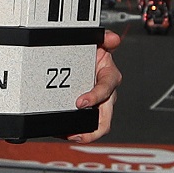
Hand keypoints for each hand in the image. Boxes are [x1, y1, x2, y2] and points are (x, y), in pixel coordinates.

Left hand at [68, 29, 120, 143]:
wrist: (87, 55)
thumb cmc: (94, 51)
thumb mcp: (99, 41)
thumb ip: (105, 38)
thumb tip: (112, 38)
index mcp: (110, 77)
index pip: (106, 89)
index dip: (95, 97)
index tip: (81, 102)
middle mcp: (105, 93)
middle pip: (105, 118)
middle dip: (92, 129)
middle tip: (77, 133)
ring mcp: (96, 103)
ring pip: (94, 125)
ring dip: (83, 133)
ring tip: (68, 135)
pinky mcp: (86, 109)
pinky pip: (83, 123)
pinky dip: (72, 128)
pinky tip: (61, 129)